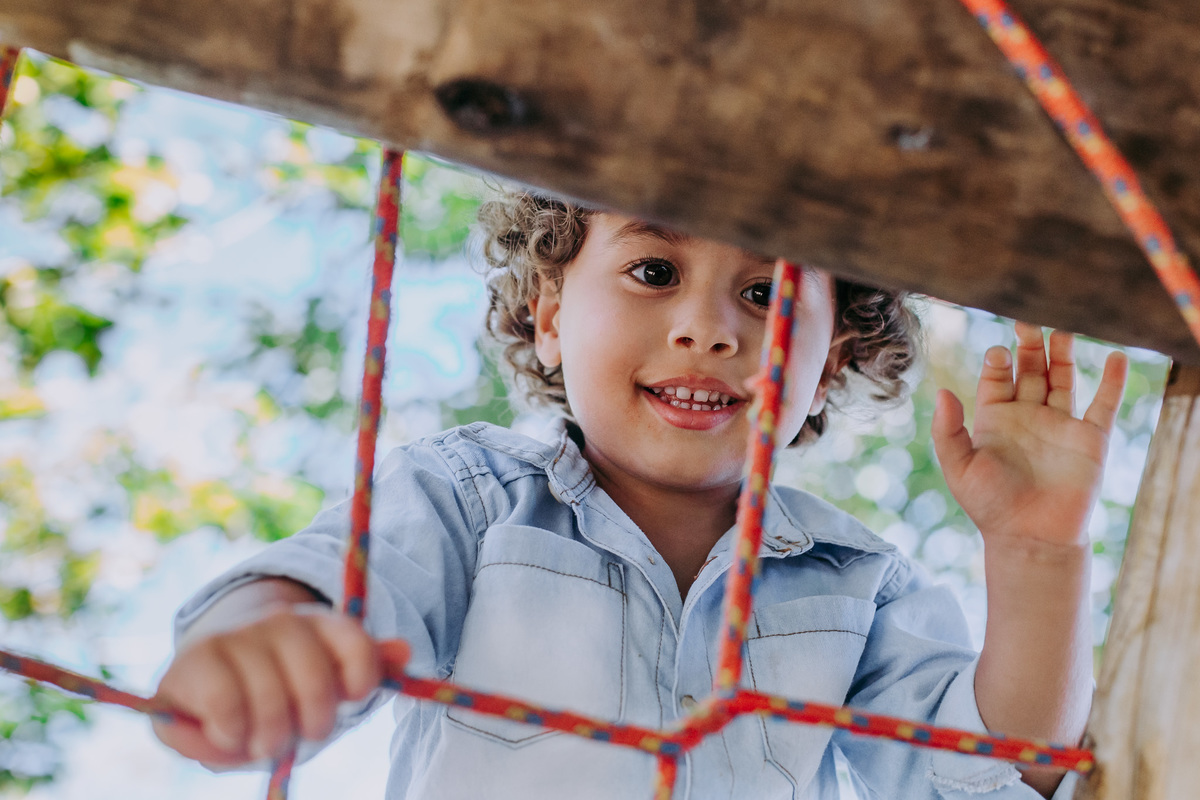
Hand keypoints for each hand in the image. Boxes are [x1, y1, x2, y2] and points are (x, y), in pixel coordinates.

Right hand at [152, 606, 405, 765]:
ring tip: (260, 739)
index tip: (350, 697)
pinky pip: (226, 707)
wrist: (209, 669)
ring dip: (267, 739)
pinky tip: (229, 734)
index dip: (361, 679)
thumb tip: (404, 651)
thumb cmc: (278, 683)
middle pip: (315, 684)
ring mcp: (237, 636)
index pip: (356, 643)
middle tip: (299, 735)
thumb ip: (365, 667)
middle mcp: (280, 622)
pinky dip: (230, 736)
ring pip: (270, 704)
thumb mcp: (326, 678)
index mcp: (320, 624)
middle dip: (312, 724)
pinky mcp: (195, 658)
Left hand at [931, 322, 1127, 548]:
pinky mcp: (1090, 439)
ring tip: (1063, 326)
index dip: (998, 362)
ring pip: (1064, 378)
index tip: (998, 352)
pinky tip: (1117, 358)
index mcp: (995, 419)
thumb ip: (947, 430)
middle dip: (1029, 345)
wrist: (1030, 539)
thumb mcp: (958, 467)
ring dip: (1064, 353)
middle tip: (1028, 320)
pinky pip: (1104, 405)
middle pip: (1031, 369)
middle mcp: (1028, 416)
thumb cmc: (989, 506)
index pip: (997, 377)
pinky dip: (1113, 382)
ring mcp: (1060, 424)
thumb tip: (941, 391)